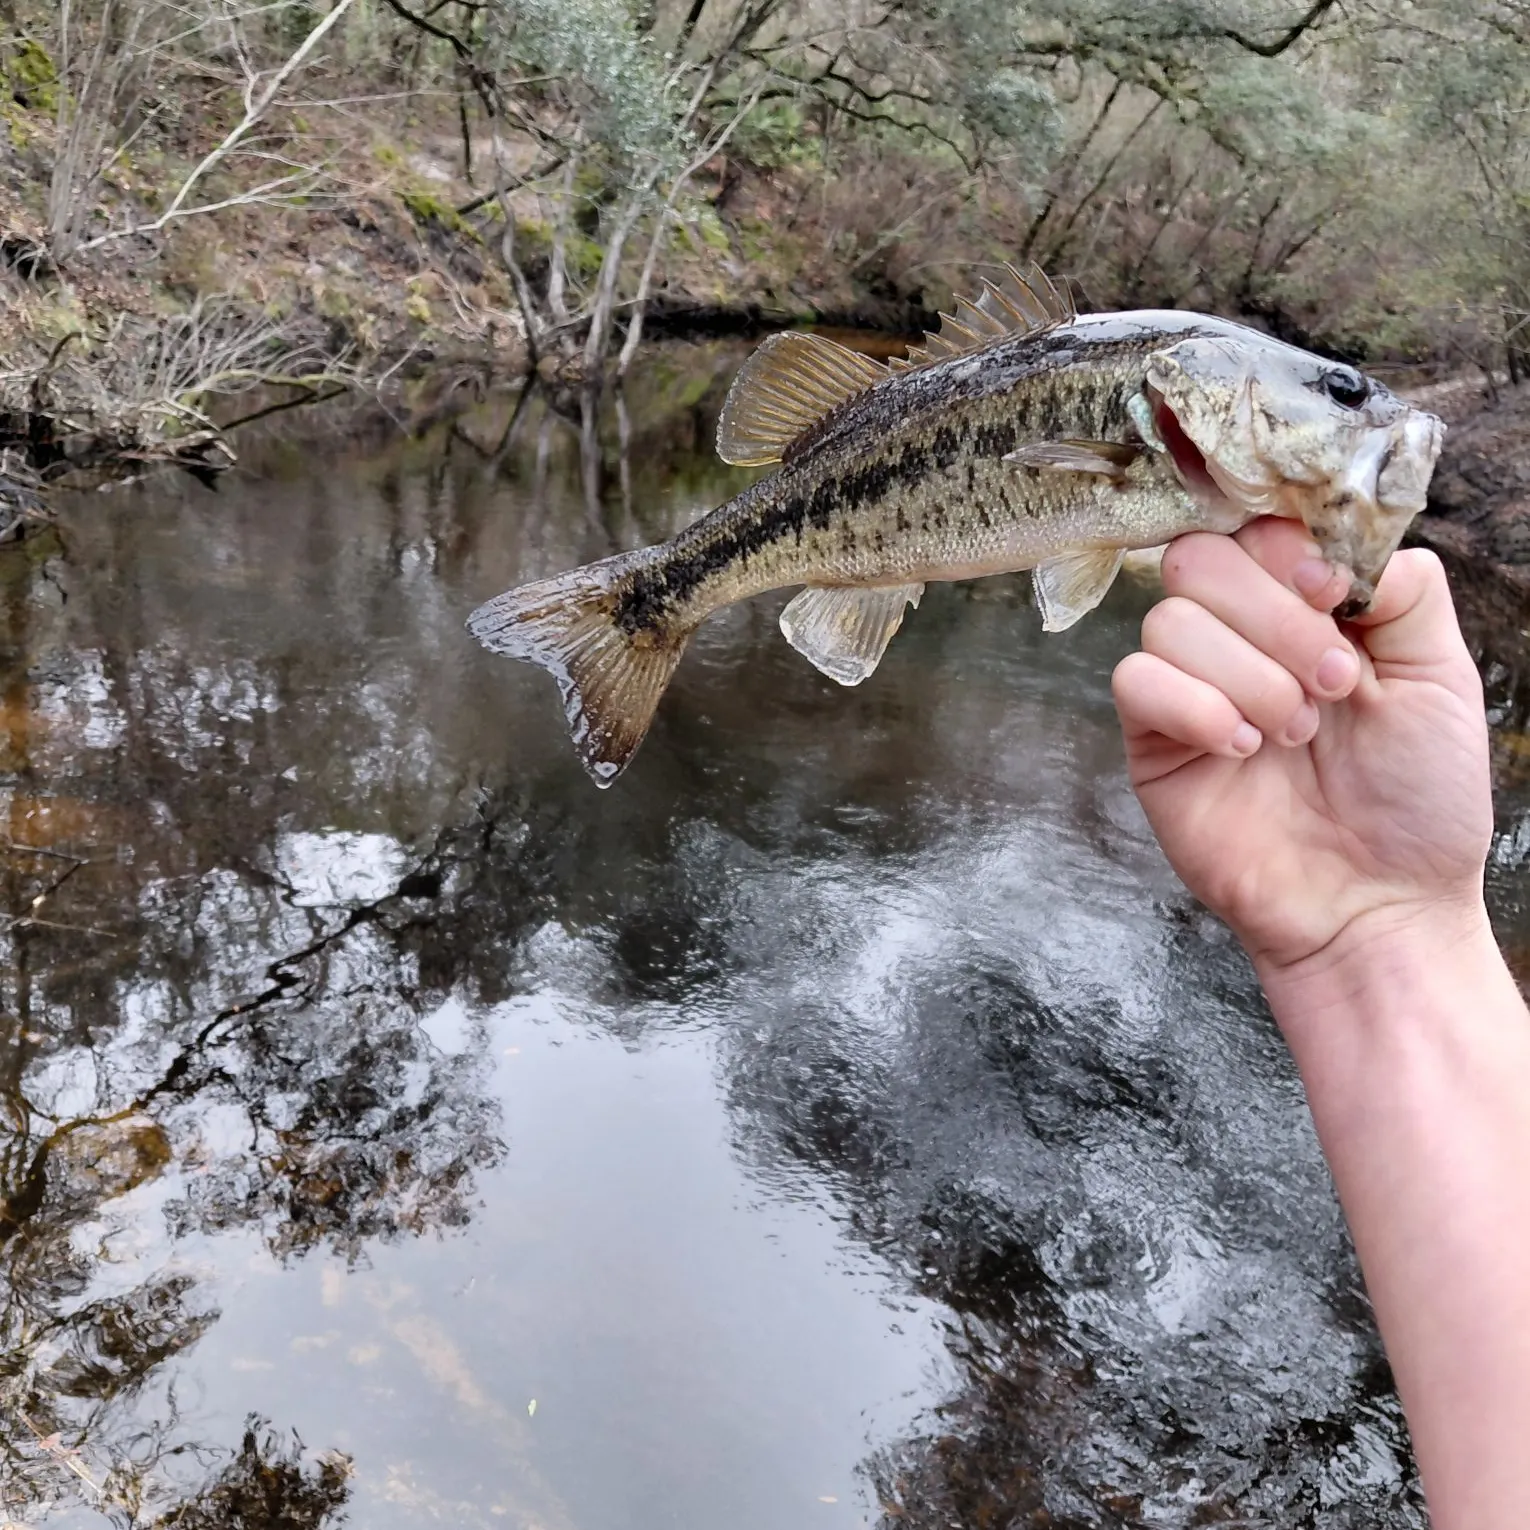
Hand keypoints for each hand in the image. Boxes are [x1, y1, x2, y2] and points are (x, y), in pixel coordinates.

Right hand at [1111, 518, 1492, 972]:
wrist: (1378, 902)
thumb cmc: (1415, 800)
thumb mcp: (1440, 677)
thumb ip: (1403, 590)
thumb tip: (1342, 542)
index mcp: (1304, 610)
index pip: (1259, 529)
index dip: (1289, 552)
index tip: (1336, 597)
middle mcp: (1239, 638)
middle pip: (1201, 559)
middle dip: (1275, 618)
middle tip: (1336, 687)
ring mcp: (1189, 687)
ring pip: (1171, 620)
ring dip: (1248, 675)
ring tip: (1295, 734)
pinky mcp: (1151, 741)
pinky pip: (1136, 682)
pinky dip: (1195, 707)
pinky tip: (1241, 750)